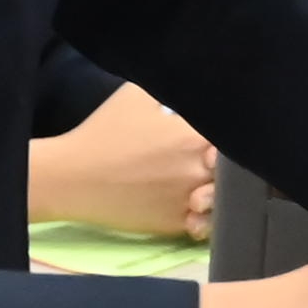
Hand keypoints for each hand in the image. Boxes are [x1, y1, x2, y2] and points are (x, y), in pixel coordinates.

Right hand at [24, 84, 216, 240]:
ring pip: (223, 200)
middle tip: (209, 161)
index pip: (233, 138)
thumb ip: (171, 91)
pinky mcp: (174, 223)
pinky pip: (205, 224)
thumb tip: (192, 82)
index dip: (228, 138)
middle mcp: (197, 170)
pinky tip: (191, 206)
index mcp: (194, 136)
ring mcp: (187, 199)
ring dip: (217, 193)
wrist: (74, 177)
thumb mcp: (136, 95)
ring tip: (203, 185)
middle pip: (233, 171)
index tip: (213, 139)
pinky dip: (203, 218)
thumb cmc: (104, 132)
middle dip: (225, 167)